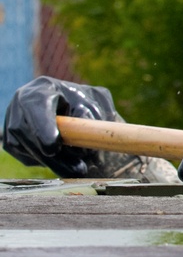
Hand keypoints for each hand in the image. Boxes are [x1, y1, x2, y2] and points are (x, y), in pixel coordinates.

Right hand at [2, 76, 119, 177]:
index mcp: (43, 88)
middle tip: (77, 168)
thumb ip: (94, 115)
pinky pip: (23, 155)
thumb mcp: (95, 103)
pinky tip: (63, 161)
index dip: (42, 126)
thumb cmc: (86, 103)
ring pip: (23, 146)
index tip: (53, 147)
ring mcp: (13, 119)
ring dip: (50, 162)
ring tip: (78, 168)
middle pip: (25, 130)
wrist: (75, 108)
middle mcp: (22, 102)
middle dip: (50, 154)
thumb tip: (85, 134)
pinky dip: (44, 162)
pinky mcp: (12, 138)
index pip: (36, 106)